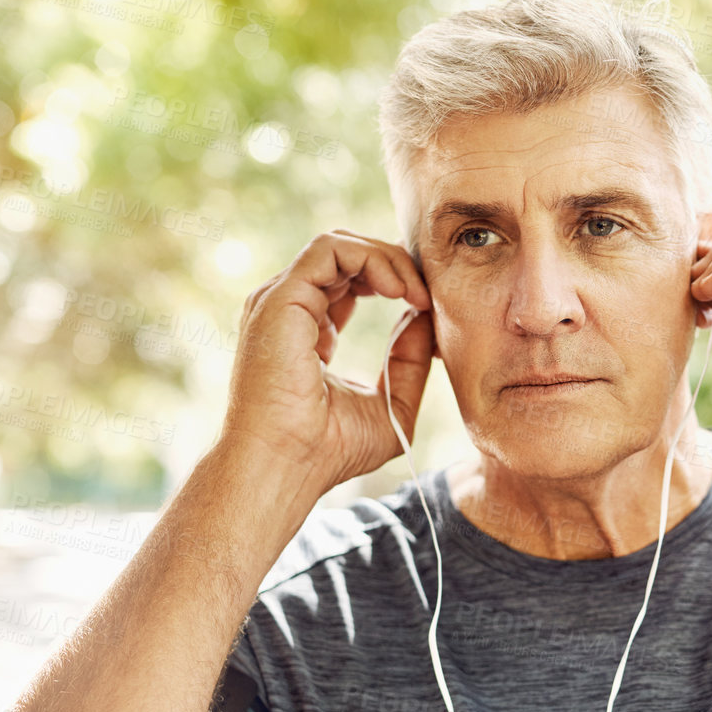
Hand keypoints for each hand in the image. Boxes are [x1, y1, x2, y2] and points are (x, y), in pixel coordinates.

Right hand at [224, 230, 436, 494]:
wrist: (286, 466)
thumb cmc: (329, 450)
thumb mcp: (390, 405)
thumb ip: (409, 361)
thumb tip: (426, 317)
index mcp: (309, 330)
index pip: (352, 281)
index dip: (395, 282)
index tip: (429, 306)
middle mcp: (291, 309)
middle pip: (348, 257)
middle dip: (397, 265)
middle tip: (430, 296)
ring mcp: (282, 300)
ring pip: (342, 245)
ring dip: (390, 260)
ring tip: (418, 294)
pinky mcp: (282, 296)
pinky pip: (331, 249)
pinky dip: (372, 259)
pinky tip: (399, 291)